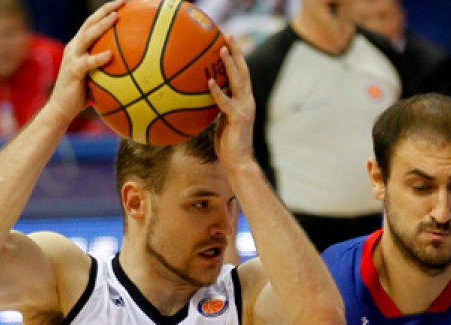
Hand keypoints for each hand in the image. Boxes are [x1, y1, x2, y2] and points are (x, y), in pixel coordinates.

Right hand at [47, 1, 123, 123]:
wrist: (61, 109)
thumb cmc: (82, 95)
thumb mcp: (96, 77)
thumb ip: (108, 69)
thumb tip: (133, 69)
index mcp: (79, 46)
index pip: (92, 23)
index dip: (105, 11)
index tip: (122, 4)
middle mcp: (74, 47)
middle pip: (90, 22)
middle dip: (105, 10)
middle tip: (122, 2)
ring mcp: (72, 57)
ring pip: (88, 36)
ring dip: (102, 25)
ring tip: (116, 17)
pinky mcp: (73, 71)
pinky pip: (87, 62)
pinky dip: (99, 58)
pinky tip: (111, 55)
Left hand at [208, 35, 255, 170]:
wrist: (239, 163)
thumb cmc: (228, 145)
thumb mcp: (221, 122)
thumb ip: (217, 108)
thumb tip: (203, 98)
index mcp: (244, 101)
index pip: (241, 74)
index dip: (236, 57)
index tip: (228, 42)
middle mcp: (247, 101)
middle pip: (243, 71)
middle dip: (236, 52)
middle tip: (228, 35)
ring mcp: (244, 109)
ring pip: (238, 82)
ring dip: (229, 65)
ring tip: (221, 50)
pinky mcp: (238, 119)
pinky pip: (226, 102)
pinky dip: (217, 91)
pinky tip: (208, 81)